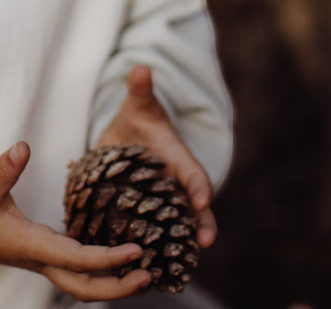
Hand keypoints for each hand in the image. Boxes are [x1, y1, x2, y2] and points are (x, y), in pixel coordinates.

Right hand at [0, 141, 150, 301]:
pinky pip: (75, 269)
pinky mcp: (41, 252)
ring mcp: (41, 258)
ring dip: (111, 282)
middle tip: (149, 274)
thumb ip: (4, 168)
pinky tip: (114, 254)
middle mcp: (40, 258)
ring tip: (141, 270)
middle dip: (117, 287)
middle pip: (83, 288)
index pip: (76, 260)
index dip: (108, 259)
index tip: (136, 251)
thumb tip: (22, 147)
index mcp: (31, 245)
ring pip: (80, 282)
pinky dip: (98, 268)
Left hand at [97, 65, 216, 248]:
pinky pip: (149, 230)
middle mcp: (174, 183)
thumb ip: (140, 89)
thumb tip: (140, 67)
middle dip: (200, 223)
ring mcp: (160, 200)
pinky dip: (147, 244)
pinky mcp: (143, 210)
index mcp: (176, 158)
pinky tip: (138, 262)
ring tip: (172, 261)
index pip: (193, 172)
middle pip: (192, 207)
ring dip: (175, 241)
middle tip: (204, 242)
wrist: (126, 136)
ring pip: (173, 225)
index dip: (198, 184)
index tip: (203, 198)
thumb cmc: (137, 118)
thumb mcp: (137, 104)